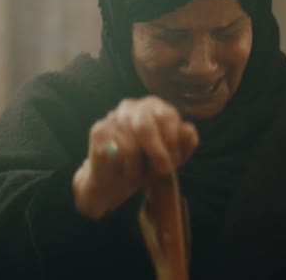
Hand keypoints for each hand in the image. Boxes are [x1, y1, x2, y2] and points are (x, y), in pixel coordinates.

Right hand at [72, 95, 198, 219]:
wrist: (115, 180)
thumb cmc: (149, 163)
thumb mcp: (174, 155)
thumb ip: (186, 142)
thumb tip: (188, 132)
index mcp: (154, 105)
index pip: (167, 116)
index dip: (173, 142)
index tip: (174, 163)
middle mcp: (132, 106)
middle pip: (145, 127)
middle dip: (157, 154)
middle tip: (163, 172)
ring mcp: (112, 117)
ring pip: (130, 147)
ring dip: (139, 169)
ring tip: (140, 177)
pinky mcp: (98, 132)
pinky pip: (113, 155)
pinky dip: (123, 170)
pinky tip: (124, 173)